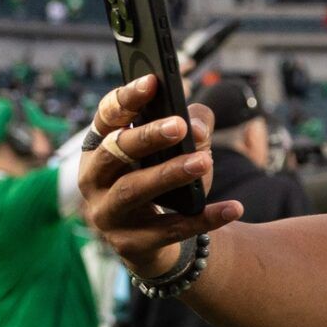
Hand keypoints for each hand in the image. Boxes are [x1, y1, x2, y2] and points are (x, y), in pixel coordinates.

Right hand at [79, 76, 243, 279]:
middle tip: (180, 125)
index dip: (127, 99)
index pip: (106, 118)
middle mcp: (94, 180)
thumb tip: (199, 126)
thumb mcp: (177, 150)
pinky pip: (170, 230)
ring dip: (170, 174)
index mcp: (100, 148)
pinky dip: (203, 218)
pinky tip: (232, 208)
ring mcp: (109, 214)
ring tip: (204, 162)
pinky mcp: (131, 245)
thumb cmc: (163, 183)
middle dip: (147, 137)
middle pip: (115, 153)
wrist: (158, 243)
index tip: (152, 81)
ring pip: (135, 191)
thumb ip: (192, 126)